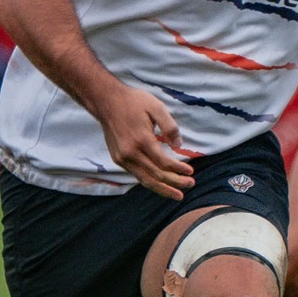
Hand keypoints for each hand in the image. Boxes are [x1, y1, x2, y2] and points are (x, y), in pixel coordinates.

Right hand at [94, 84, 193, 199]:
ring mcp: (122, 158)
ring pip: (145, 180)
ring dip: (163, 189)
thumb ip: (169, 126)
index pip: (163, 162)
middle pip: (156, 175)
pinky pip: (137, 175)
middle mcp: (130, 153)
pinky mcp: (118, 159)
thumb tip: (178, 146)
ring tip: (177, 195)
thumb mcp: (156, 107)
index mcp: (141, 140)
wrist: (106, 101)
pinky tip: (161, 185)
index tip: (191, 171)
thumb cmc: (133, 102)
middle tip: (190, 184)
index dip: (178, 169)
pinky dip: (150, 182)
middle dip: (175, 182)